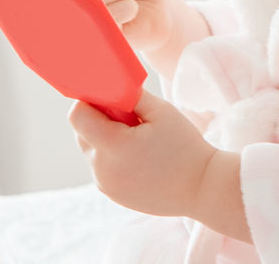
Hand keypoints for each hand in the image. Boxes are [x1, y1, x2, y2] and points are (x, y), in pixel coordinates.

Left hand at [68, 89, 217, 217]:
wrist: (201, 188)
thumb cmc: (184, 146)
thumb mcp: (161, 111)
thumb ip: (130, 95)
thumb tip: (110, 84)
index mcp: (114, 145)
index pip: (77, 116)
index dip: (91, 102)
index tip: (111, 99)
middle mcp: (102, 168)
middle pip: (82, 133)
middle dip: (99, 120)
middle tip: (130, 119)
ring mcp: (106, 185)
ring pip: (92, 151)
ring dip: (106, 140)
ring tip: (138, 141)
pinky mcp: (113, 194)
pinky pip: (102, 168)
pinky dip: (113, 158)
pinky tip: (140, 158)